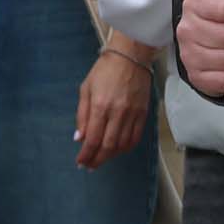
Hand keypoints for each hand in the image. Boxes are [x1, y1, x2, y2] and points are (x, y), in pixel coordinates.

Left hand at [75, 48, 150, 169]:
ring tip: (102, 158)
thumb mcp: (86, 89)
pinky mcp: (143, 113)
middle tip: (90, 165)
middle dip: (97, 159)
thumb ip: (82, 115)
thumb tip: (80, 137)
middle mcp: (118, 113)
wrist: (131, 57)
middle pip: (108, 146)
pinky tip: (118, 149)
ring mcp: (132, 114)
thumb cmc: (105, 71)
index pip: (92, 139)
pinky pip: (136, 137)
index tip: (81, 162)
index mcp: (100, 106)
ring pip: (122, 145)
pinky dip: (126, 147)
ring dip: (111, 155)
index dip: (86, 154)